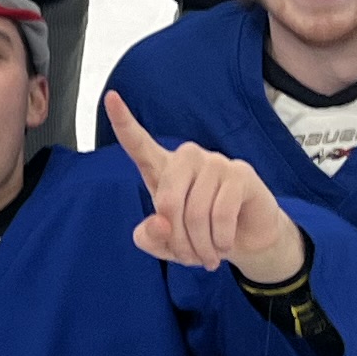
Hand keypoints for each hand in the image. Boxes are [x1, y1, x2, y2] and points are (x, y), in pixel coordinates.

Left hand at [102, 90, 308, 282]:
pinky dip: (220, 239)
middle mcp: (187, 159)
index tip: (110, 98)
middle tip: (189, 257)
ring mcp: (215, 162)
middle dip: (177, 239)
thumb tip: (160, 222)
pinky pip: (221, 212)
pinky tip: (224, 245)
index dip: (123, 122)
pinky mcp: (241, 174)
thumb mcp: (168, 245)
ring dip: (200, 245)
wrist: (245, 240)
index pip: (139, 143)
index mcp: (163, 169)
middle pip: (167, 200)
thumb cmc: (201, 234)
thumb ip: (151, 238)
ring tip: (207, 256)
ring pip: (196, 211)